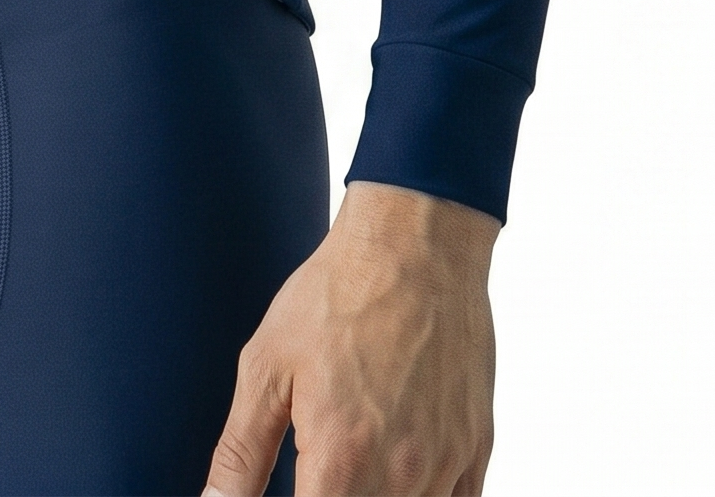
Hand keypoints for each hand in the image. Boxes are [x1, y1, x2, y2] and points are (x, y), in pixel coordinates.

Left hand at [205, 181, 498, 496]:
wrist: (413, 243)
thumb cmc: (337, 294)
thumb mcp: (266, 366)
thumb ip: (239, 453)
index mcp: (342, 459)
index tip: (294, 480)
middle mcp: (401, 475)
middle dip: (330, 493)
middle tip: (315, 466)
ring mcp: (446, 465)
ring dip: (375, 494)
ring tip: (352, 452)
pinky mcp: (475, 450)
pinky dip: (421, 495)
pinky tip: (393, 467)